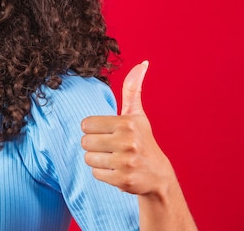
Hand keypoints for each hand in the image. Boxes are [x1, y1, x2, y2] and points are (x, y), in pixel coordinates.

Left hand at [81, 61, 174, 194]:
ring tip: (114, 159)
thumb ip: (133, 89)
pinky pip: (95, 174)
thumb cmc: (142, 140)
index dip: (94, 129)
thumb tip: (142, 63)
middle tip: (111, 147)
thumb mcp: (137, 114)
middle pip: (85, 142)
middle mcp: (128, 142)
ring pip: (88, 158)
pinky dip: (103, 174)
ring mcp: (126, 162)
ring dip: (98, 160)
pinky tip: (117, 170)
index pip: (86, 124)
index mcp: (127, 123)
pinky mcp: (123, 180)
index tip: (108, 133)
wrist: (158, 175)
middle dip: (94, 145)